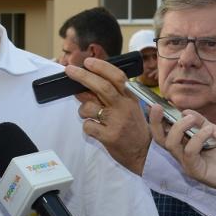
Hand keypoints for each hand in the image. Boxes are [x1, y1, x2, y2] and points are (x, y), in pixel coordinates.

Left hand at [65, 57, 151, 174]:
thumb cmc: (134, 128)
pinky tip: (95, 129)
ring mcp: (117, 122)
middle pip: (101, 87)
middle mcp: (124, 107)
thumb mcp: (128, 108)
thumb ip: (108, 97)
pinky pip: (88, 125)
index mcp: (130, 97)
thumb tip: (84, 86)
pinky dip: (87, 126)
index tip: (88, 61)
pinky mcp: (109, 136)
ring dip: (83, 109)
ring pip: (89, 107)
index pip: (117, 77)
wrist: (145, 154)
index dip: (101, 67)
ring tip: (90, 115)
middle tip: (69, 70)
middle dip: (83, 76)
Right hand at [148, 105, 215, 215]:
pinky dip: (198, 138)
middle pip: (160, 139)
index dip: (156, 118)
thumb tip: (185, 112)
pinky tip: (210, 130)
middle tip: (158, 107)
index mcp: (185, 143)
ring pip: (171, 144)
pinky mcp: (195, 171)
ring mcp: (187, 163)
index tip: (153, 104)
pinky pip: (189, 152)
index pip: (164, 131)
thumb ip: (201, 122)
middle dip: (155, 122)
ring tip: (192, 119)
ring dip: (179, 127)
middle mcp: (182, 153)